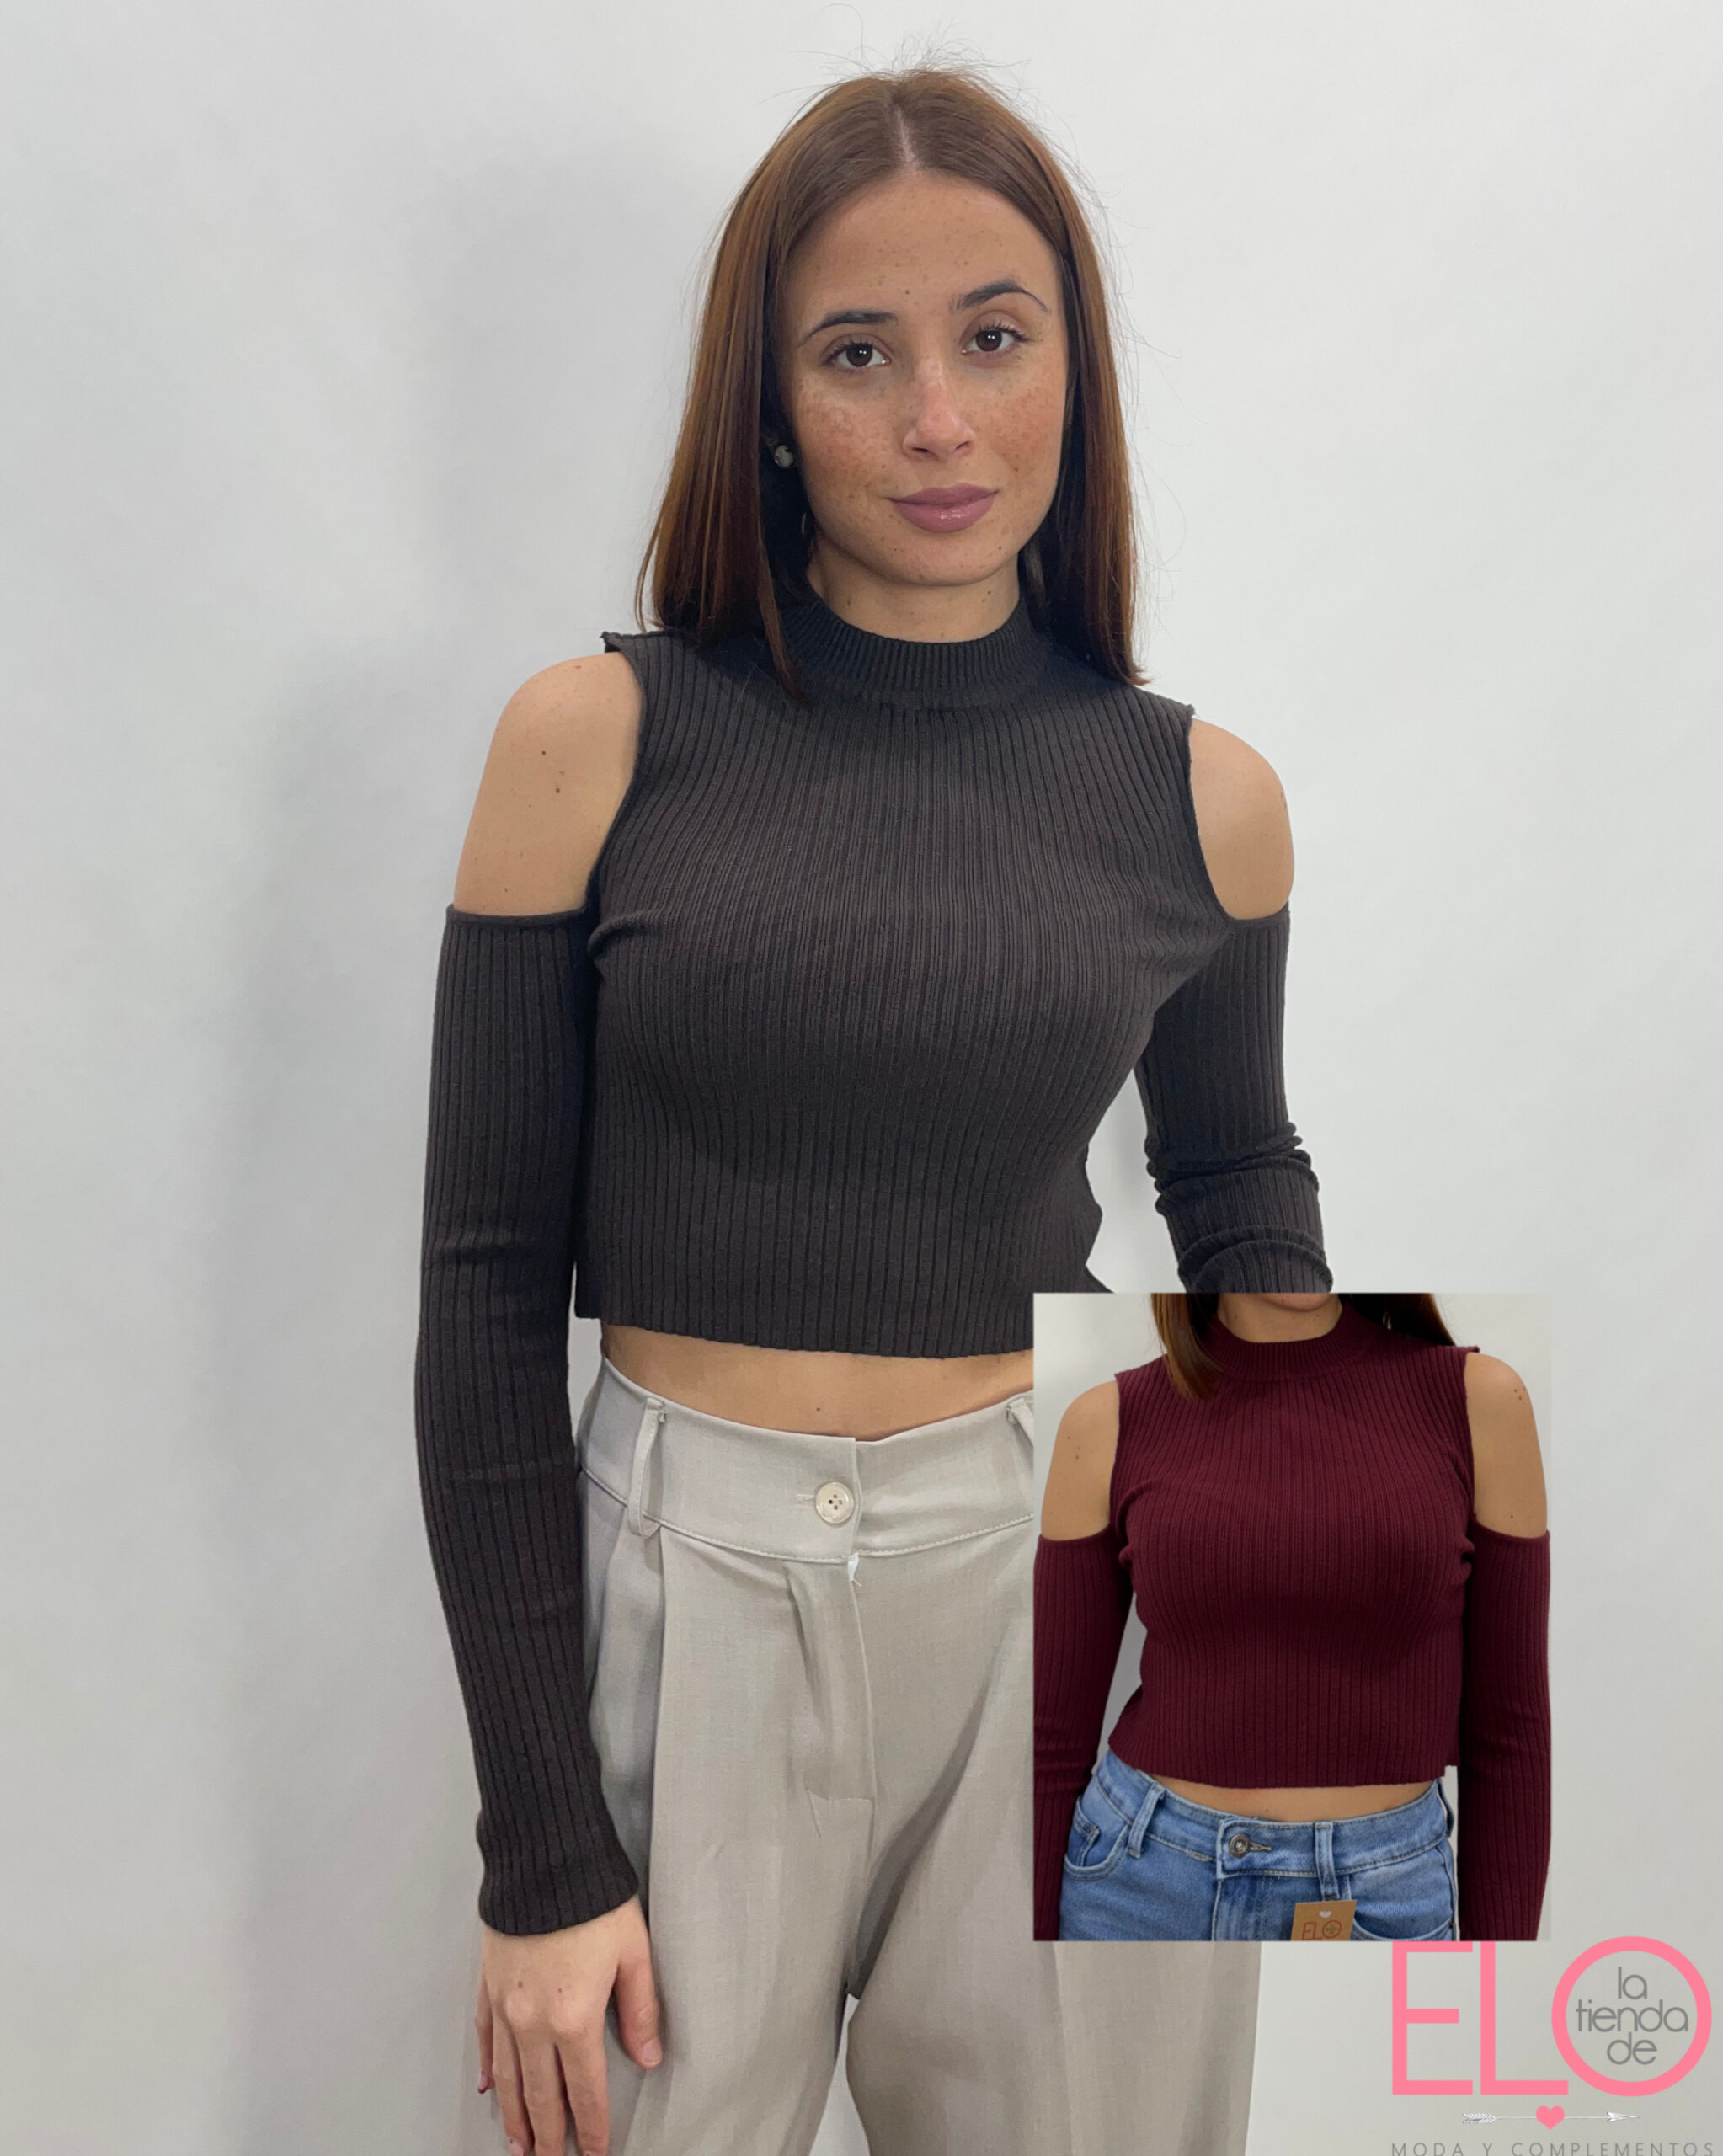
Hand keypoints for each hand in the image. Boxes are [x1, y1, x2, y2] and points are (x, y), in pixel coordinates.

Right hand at [476, 1895, 659, 2155]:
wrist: (543, 1857)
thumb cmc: (591, 1897)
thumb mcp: (634, 1951)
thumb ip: (641, 2009)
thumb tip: (648, 2054)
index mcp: (574, 2018)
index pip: (585, 2091)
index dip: (593, 2127)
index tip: (596, 2151)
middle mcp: (533, 2021)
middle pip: (541, 2095)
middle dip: (549, 2137)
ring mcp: (505, 2005)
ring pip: (507, 2077)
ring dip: (515, 2116)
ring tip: (521, 2144)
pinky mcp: (487, 1984)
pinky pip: (484, 2038)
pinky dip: (487, 2067)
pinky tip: (489, 2086)